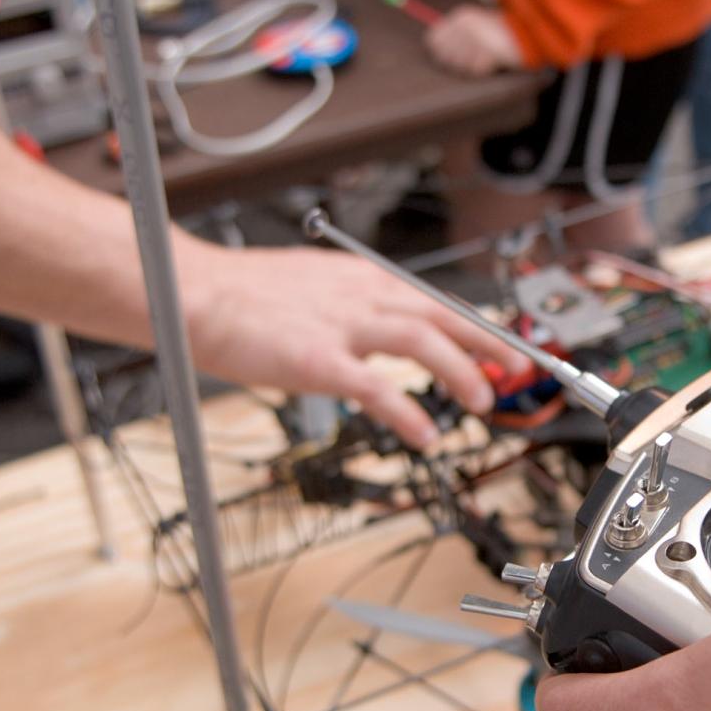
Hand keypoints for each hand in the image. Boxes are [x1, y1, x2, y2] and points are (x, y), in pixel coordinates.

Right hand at [184, 246, 528, 447]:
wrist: (194, 293)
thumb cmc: (240, 295)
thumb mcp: (308, 284)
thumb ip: (347, 301)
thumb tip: (375, 319)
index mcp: (359, 277)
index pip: (431, 297)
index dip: (472, 322)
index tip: (499, 342)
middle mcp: (359, 295)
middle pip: (441, 314)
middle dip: (487, 342)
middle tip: (516, 369)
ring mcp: (340, 326)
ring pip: (422, 342)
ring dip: (460, 371)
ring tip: (482, 400)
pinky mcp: (318, 359)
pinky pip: (376, 388)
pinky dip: (407, 412)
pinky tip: (424, 434)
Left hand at [426, 5, 524, 77]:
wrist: (527, 32)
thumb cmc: (500, 31)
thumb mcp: (476, 23)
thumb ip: (456, 33)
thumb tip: (432, 45)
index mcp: (460, 17)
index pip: (432, 39)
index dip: (440, 51)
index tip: (453, 54)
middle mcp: (465, 26)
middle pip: (443, 55)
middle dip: (455, 61)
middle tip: (472, 58)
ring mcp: (476, 39)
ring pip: (458, 65)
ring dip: (470, 66)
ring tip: (483, 58)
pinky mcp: (487, 52)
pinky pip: (475, 71)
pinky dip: (483, 70)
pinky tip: (492, 61)